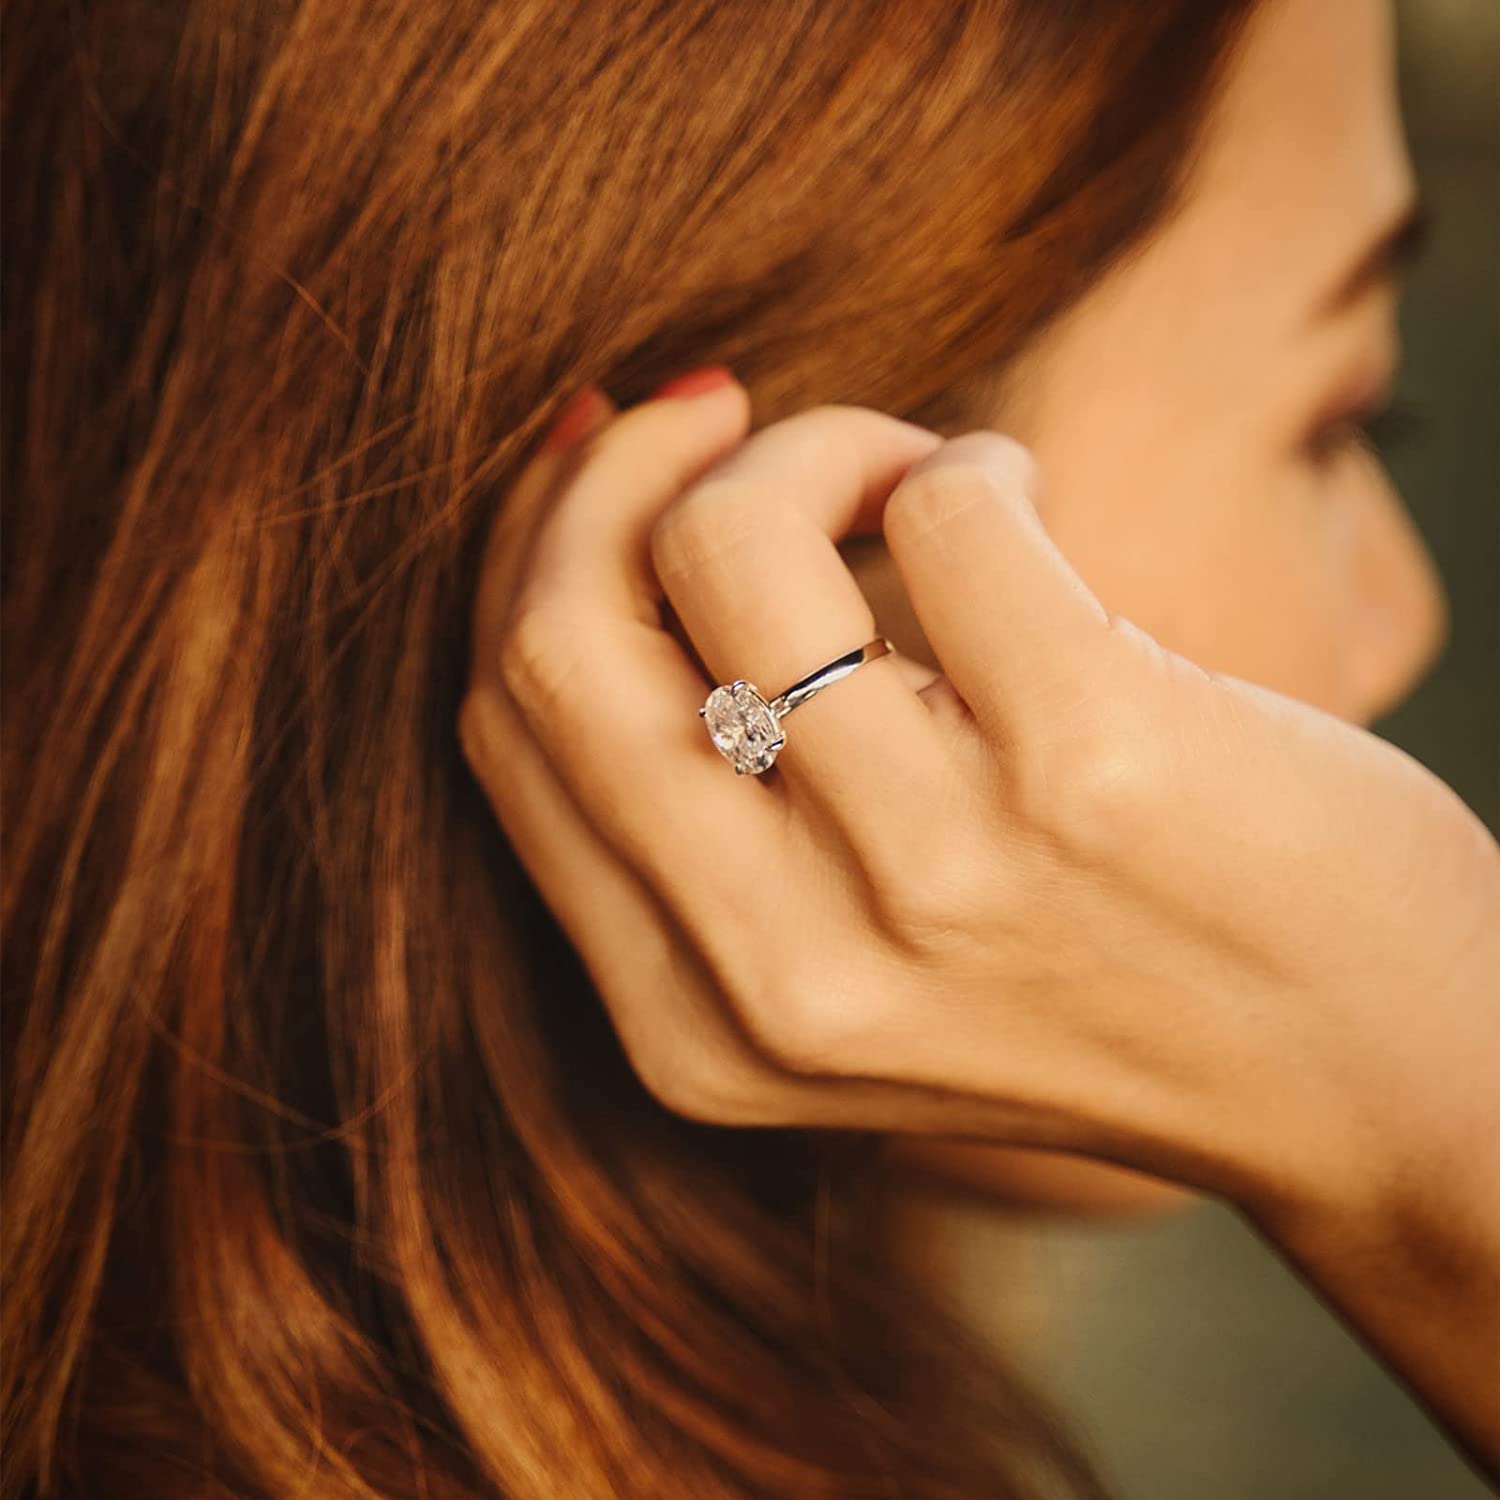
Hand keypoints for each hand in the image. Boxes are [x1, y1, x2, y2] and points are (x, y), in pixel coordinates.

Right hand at [458, 376, 1499, 1218]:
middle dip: (615, 472)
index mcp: (692, 1027)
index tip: (612, 466)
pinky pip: (940, 510)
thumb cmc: (1092, 977)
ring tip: (906, 478)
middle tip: (719, 418)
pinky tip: (1021, 516)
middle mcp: (781, 976)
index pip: (509, 732)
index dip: (534, 555)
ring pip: (725, 542)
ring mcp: (930, 876)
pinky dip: (969, 465)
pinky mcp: (1084, 765)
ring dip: (816, 443)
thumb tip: (598, 511)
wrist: (1361, 1066)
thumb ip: (700, 814)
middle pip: (556, 642)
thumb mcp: (840, 957)